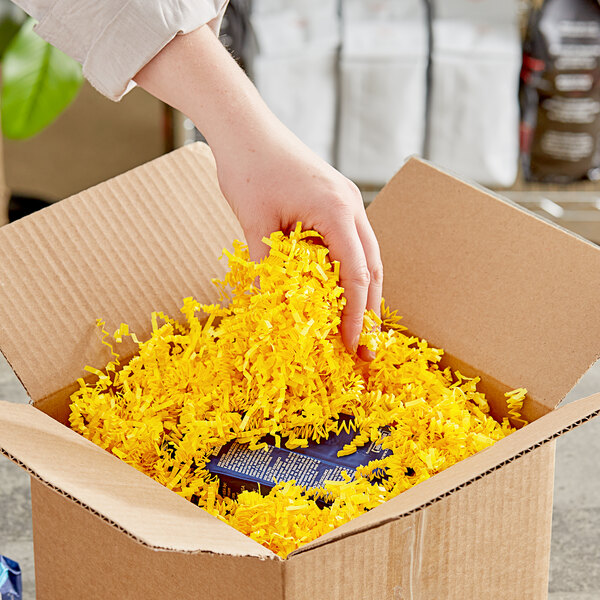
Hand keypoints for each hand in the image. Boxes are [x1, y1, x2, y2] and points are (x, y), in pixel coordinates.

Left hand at [135, 25, 382, 357]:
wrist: (244, 127)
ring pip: (367, 255)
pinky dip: (350, 269)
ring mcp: (346, 201)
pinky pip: (351, 241)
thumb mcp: (255, 224)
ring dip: (364, 291)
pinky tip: (339, 289)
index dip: (357, 314)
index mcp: (337, 211)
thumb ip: (267, 269)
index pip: (357, 274)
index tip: (354, 345)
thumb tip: (270, 310)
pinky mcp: (335, 199)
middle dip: (371, 309)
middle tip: (366, 346)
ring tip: (358, 325)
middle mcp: (351, 206)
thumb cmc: (248, 169)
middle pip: (373, 267)